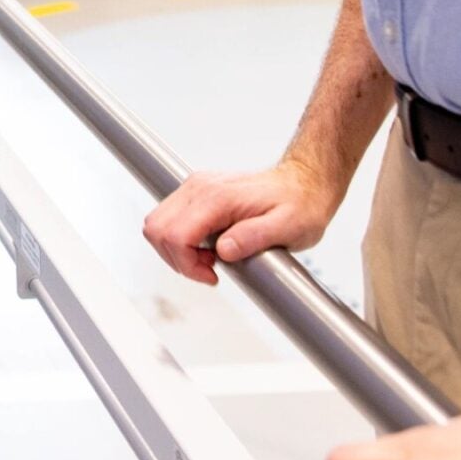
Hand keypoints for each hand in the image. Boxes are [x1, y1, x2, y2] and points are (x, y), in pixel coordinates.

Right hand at [143, 156, 340, 284]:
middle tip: (208, 269)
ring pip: (157, 223)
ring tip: (209, 259)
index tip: (211, 275)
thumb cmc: (300, 205)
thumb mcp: (288, 227)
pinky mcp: (197, 192)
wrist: (304, 184)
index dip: (186, 264)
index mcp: (218, 197)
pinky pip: (170, 219)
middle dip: (175, 259)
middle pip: (156, 227)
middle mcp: (200, 188)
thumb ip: (254, 237)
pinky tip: (208, 248)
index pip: (175, 234)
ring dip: (175, 250)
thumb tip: (225, 250)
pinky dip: (179, 241)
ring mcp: (196, 187)